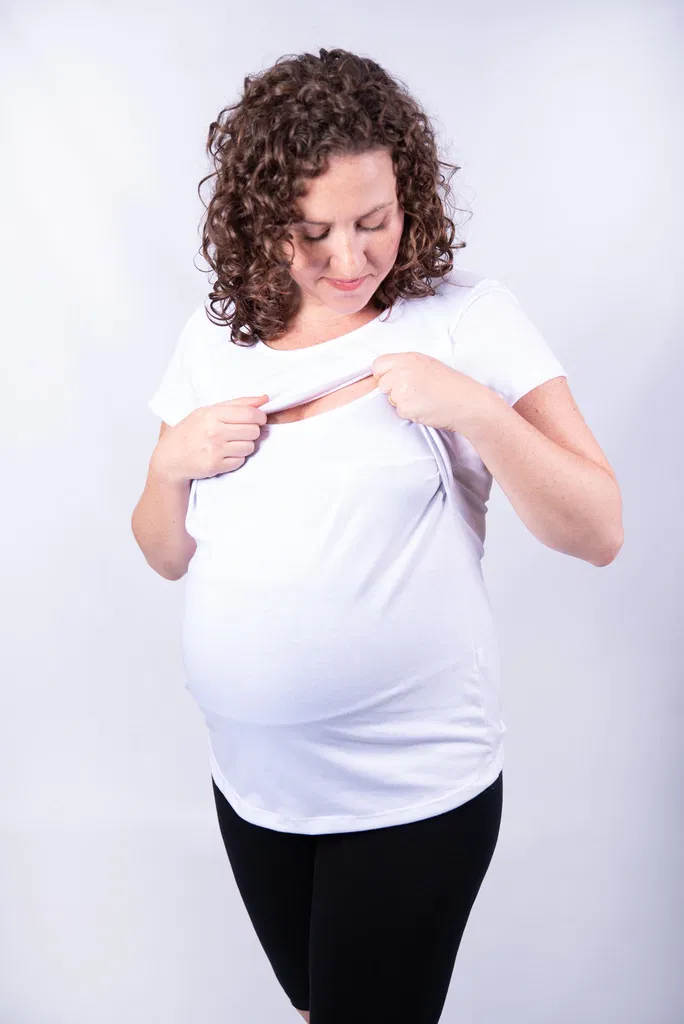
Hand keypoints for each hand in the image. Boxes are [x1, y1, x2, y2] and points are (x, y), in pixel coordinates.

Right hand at [151, 395, 269, 484]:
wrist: (171, 456)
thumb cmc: (191, 431)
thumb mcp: (209, 410)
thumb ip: (238, 403)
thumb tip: (264, 399)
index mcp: (212, 414)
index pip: (249, 414)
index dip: (260, 416)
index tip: (259, 419)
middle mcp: (214, 432)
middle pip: (253, 431)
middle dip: (252, 431)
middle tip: (241, 431)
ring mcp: (215, 450)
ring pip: (250, 447)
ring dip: (245, 445)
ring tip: (231, 443)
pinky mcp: (216, 466)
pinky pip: (241, 460)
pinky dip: (236, 458)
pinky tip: (224, 453)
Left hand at [371, 352, 493, 433]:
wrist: (465, 402)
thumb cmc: (451, 385)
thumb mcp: (428, 364)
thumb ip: (406, 366)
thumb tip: (388, 374)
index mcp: (409, 358)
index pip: (378, 364)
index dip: (384, 374)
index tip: (393, 380)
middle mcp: (403, 371)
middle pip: (382, 383)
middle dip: (393, 390)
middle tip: (414, 392)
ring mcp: (402, 389)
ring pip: (390, 399)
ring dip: (402, 402)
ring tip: (423, 399)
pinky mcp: (405, 407)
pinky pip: (399, 412)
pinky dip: (410, 413)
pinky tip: (425, 407)